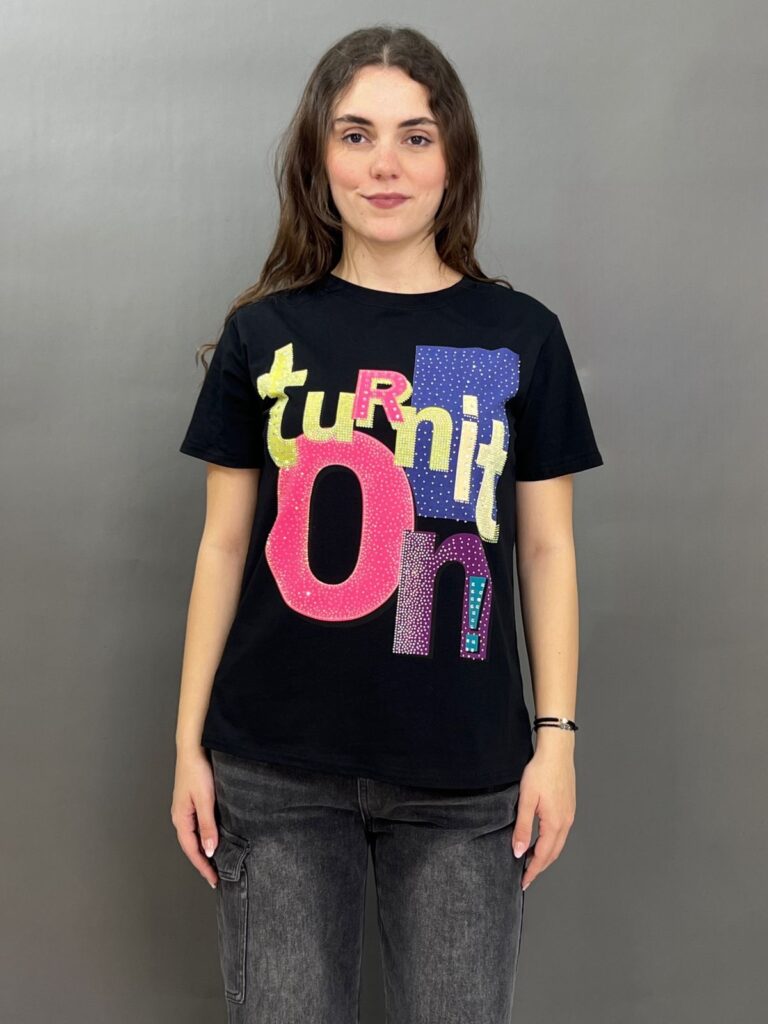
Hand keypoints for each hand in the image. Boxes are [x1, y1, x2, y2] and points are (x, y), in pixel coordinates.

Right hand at [170, 745, 219, 888]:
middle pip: (191, 845)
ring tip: (217, 862)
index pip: (192, 850)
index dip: (203, 866)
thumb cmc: (197, 770)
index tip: (213, 880)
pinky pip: (197, 825)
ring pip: (194, 835)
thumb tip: (208, 851)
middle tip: (216, 876)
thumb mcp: (206, 801)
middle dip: (203, 862)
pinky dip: (205, 836)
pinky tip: (214, 837)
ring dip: (204, 849)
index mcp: (181, 818)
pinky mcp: (191, 800)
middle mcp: (180, 816)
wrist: (193, 747)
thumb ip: (207, 826)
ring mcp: (185, 808)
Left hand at [511, 741, 575, 890]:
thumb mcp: (526, 800)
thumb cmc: (540, 772)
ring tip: (531, 861)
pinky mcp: (569, 807)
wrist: (556, 752)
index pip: (543, 856)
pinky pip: (561, 833)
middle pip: (553, 853)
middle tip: (526, 876)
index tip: (523, 882)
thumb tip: (520, 852)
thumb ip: (523, 828)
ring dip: (546, 855)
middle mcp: (566, 822)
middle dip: (540, 867)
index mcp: (555, 823)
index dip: (533, 871)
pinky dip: (551, 843)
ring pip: (558, 844)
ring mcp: (569, 815)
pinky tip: (542, 840)